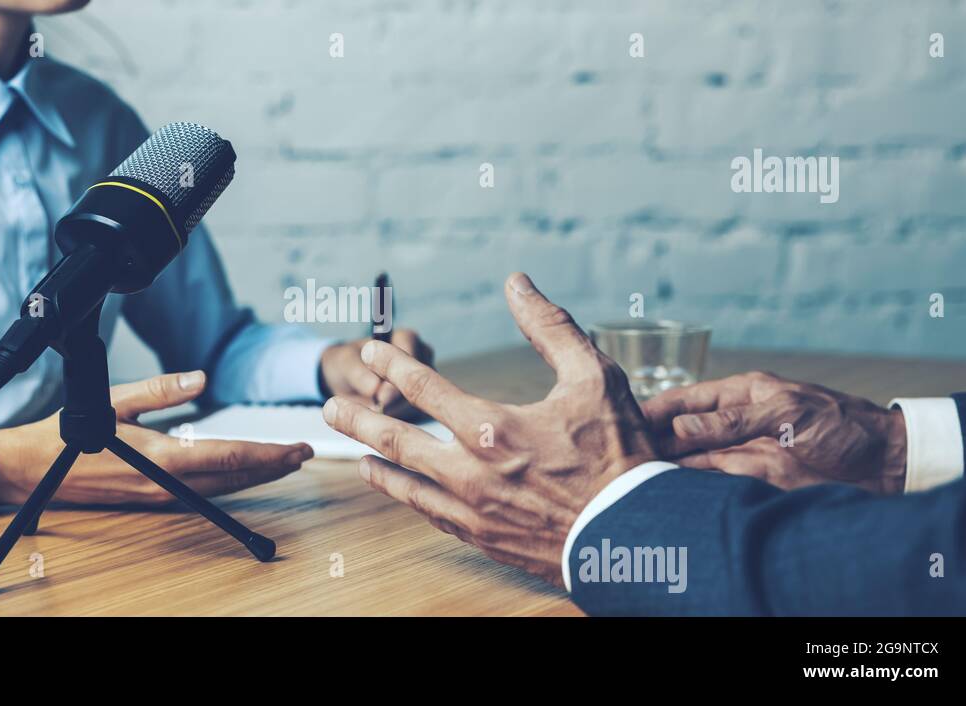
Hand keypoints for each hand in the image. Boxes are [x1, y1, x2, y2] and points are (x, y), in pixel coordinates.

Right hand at [0, 370, 312, 505]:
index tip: (296, 448)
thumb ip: (162, 389)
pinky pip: (203, 492)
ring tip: (284, 462)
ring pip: (221, 488)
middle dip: (273, 466)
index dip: (268, 454)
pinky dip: (230, 480)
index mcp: (161, 458)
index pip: (228, 457)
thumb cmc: (71, 433)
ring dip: (255, 475)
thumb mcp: (116, 399)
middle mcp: (166, 484)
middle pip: (233, 477)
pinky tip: (243, 471)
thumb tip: (200, 378)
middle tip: (304, 453)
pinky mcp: (153, 499)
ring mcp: (160, 496)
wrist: (34, 471)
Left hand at [322, 273, 657, 587]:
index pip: (422, 386)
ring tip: (355, 453)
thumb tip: (517, 283)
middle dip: (358, 418)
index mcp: (491, 427)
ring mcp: (472, 510)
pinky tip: (402, 492)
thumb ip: (551, 328)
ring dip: (375, 464)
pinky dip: (408, 500)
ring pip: (405, 484)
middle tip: (330, 406)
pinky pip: (431, 516)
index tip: (372, 350)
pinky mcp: (483, 539)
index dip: (392, 364)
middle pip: (395, 439)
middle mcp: (470, 471)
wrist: (635, 538)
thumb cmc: (620, 456)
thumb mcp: (595, 378)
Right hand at [640, 372, 906, 493]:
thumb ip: (732, 422)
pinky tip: (667, 493)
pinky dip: (690, 488)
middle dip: (652, 442)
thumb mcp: (786, 413)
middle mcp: (734, 424)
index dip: (654, 410)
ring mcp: (742, 453)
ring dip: (667, 468)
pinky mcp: (753, 481)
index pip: (685, 400)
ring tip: (635, 477)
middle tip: (621, 456)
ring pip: (691, 461)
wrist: (885, 463)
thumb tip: (681, 428)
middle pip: (682, 433)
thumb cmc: (841, 424)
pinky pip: (713, 484)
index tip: (624, 421)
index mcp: (741, 394)